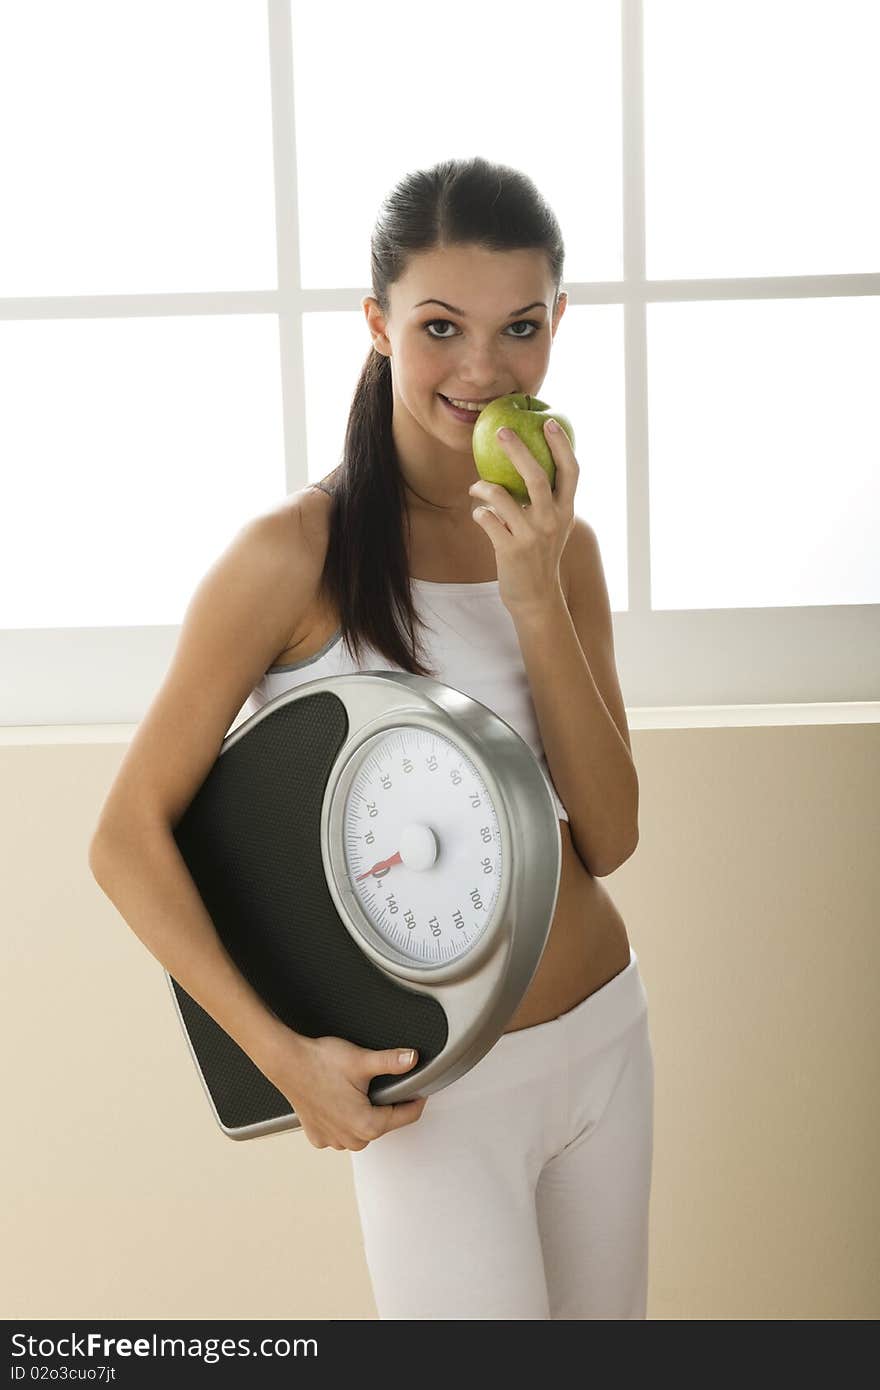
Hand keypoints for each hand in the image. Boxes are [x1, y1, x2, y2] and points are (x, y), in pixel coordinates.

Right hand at [265, 1032, 427, 1150]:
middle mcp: (350, 1140)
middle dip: (386, 1105)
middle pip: (383, 1124)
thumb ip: (391, 1061)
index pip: (406, 1116)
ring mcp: (332, 1141)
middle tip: (377, 1083)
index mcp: (366, 1125)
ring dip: (364, 1114)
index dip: (415, 1099)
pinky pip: (341, 1132)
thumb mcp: (361, 1060)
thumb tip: (413, 1059)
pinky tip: (337, 1101)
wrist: (286, 1062)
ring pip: (362, 1129)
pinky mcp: (318, 1136)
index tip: (418, 1088)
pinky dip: (343, 1119)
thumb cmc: (319, 1062)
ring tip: (354, 1090)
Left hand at [468, 419, 577, 615]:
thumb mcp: (554, 527)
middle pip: (535, 475)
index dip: (561, 444)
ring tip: (476, 486)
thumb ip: (549, 501)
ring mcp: (531, 535)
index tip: (547, 422)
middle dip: (517, 449)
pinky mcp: (509, 549)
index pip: (570, 470)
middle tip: (501, 432)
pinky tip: (478, 515)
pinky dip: (478, 512)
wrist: (537, 597)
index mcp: (566, 511)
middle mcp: (552, 520)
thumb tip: (532, 466)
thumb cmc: (540, 556)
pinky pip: (485, 518)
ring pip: (501, 496)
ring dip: (483, 486)